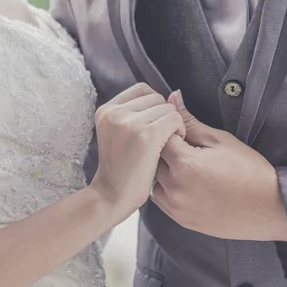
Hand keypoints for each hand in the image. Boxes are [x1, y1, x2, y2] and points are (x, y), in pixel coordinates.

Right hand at [90, 83, 184, 220]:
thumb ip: (137, 114)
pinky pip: (174, 120)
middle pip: (156, 98)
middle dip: (165, 115)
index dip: (155, 106)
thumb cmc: (121, 169)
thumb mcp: (119, 135)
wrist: (112, 196)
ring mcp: (129, 123)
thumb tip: (174, 94)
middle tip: (162, 138)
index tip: (155, 125)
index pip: (142, 89)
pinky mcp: (146, 135)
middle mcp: (115, 112)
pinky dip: (180, 132)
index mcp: (106, 110)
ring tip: (167, 144)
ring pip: (167, 109)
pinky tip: (174, 146)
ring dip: (174, 125)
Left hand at [151, 91, 286, 241]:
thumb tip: (172, 98)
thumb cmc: (249, 171)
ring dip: (162, 171)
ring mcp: (176, 206)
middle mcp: (175, 187)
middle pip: (152, 160)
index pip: (159, 137)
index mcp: (185, 163)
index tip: (184, 132)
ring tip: (187, 167)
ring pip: (153, 181)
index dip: (170, 131)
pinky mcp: (180, 219)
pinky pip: (161, 200)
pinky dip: (167, 189)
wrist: (268, 207)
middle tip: (186, 149)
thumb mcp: (220, 140)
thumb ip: (190, 121)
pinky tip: (187, 183)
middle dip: (164, 150)